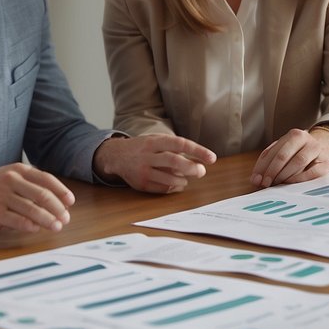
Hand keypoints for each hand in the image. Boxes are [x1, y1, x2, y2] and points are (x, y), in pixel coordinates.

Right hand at [0, 164, 74, 232]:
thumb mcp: (9, 177)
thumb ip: (29, 184)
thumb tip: (57, 199)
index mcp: (18, 170)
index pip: (46, 180)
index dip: (61, 192)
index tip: (70, 203)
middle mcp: (11, 181)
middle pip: (42, 195)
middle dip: (57, 209)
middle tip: (66, 218)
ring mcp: (2, 197)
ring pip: (32, 209)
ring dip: (48, 219)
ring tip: (57, 226)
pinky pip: (18, 221)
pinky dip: (31, 226)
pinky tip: (37, 229)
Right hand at [93, 135, 215, 192]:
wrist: (117, 156)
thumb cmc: (144, 147)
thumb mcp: (157, 140)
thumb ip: (176, 147)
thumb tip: (200, 160)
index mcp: (153, 141)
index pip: (179, 144)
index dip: (197, 151)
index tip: (211, 158)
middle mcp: (147, 156)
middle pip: (174, 162)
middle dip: (192, 168)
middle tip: (201, 171)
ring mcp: (143, 171)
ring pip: (170, 178)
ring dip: (184, 179)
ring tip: (188, 177)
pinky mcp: (141, 184)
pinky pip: (163, 188)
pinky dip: (175, 186)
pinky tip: (179, 183)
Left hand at [251, 128, 328, 186]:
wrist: (328, 146)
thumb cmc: (302, 150)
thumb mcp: (286, 149)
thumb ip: (269, 161)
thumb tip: (255, 179)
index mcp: (294, 135)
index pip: (274, 151)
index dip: (263, 166)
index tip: (256, 179)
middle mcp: (306, 139)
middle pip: (284, 155)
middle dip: (271, 171)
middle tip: (265, 183)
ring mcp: (317, 150)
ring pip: (297, 162)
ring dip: (284, 175)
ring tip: (276, 184)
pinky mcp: (327, 162)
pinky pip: (311, 172)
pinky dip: (299, 178)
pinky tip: (291, 183)